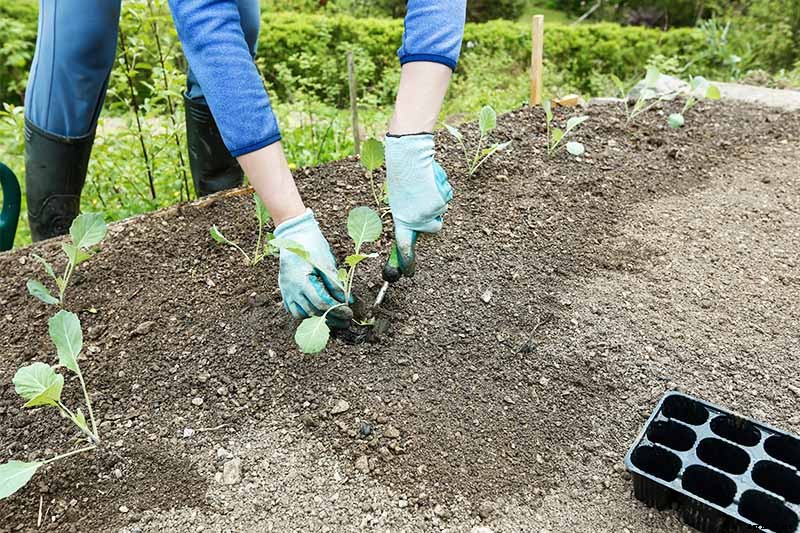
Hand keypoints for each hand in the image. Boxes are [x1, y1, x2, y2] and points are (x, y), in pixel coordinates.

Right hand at [273, 209, 351, 328]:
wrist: (293, 233)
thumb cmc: (311, 244)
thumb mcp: (326, 261)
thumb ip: (335, 282)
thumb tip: (347, 299)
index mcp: (302, 280)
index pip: (322, 304)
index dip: (337, 310)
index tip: (349, 313)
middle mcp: (291, 288)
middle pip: (313, 312)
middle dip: (332, 317)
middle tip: (346, 320)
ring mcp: (286, 290)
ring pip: (301, 314)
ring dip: (317, 318)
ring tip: (332, 317)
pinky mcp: (284, 290)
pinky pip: (292, 309)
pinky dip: (305, 313)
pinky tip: (316, 312)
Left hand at [385, 133, 452, 275]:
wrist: (409, 156)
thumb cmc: (403, 175)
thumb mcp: (400, 199)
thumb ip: (408, 215)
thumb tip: (416, 229)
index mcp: (401, 219)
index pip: (403, 247)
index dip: (407, 262)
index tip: (409, 274)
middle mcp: (415, 219)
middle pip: (433, 228)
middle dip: (432, 216)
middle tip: (424, 198)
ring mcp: (428, 212)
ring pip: (441, 211)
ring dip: (436, 199)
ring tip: (425, 184)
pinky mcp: (439, 202)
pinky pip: (446, 198)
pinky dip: (442, 189)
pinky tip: (431, 180)